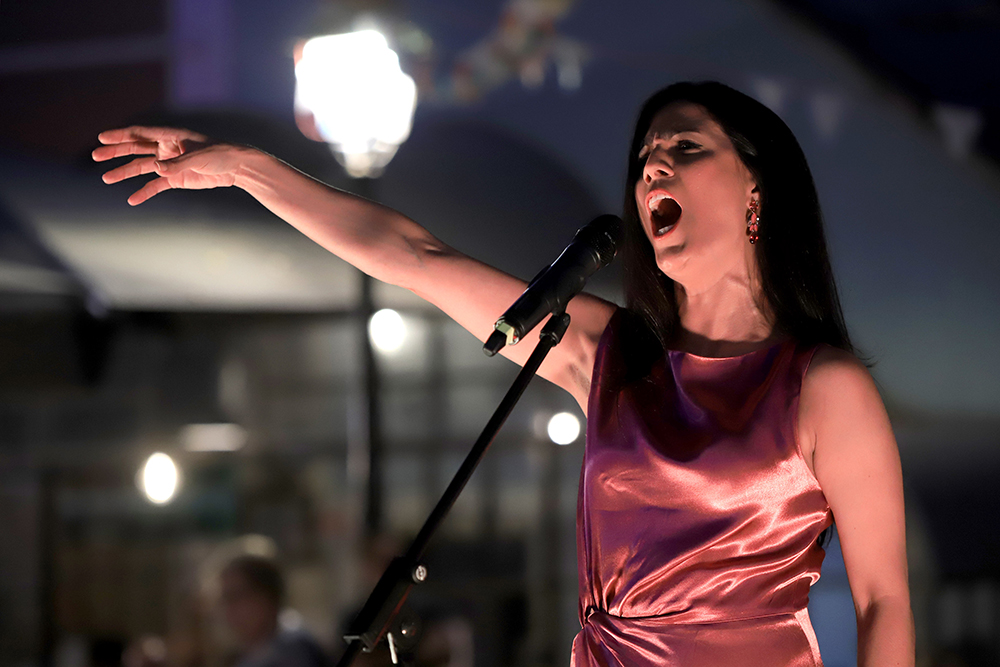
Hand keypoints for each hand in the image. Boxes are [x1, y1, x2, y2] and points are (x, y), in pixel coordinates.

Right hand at [92, 126, 246, 205]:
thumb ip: (177, 163)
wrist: (235, 168)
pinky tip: (132, 199)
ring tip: (106, 178)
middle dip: (115, 152)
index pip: (140, 134)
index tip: (101, 138)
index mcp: (170, 136)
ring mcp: (169, 163)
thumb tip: (156, 168)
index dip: (120, 135)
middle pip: (135, 149)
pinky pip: (155, 185)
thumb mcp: (198, 157)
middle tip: (95, 156)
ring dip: (124, 172)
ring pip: (142, 167)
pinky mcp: (175, 178)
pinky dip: (144, 192)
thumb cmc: (219, 154)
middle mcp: (166, 148)